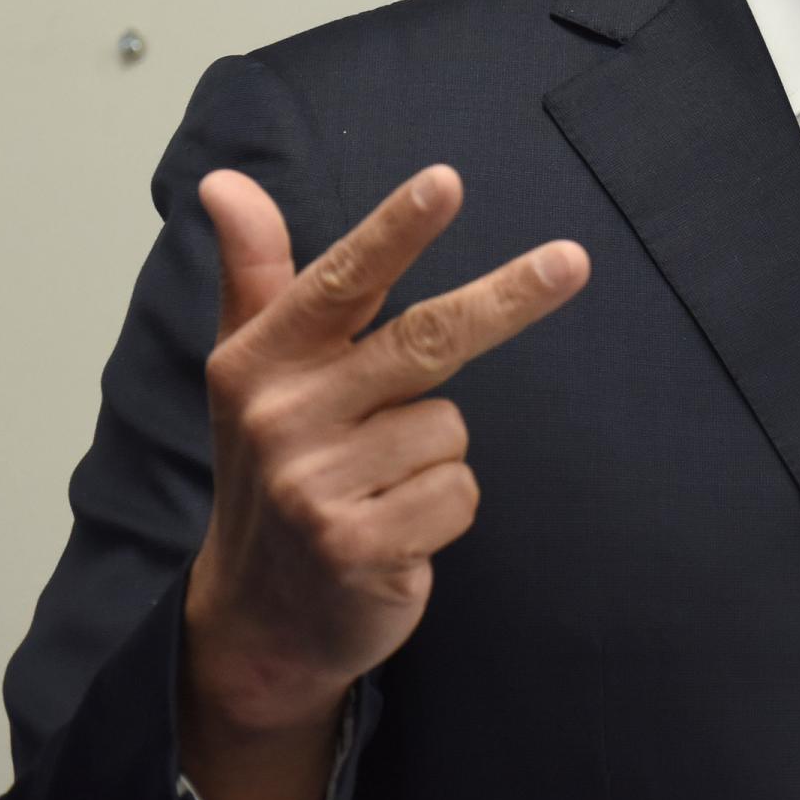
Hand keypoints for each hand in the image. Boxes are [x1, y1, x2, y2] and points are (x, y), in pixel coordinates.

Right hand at [178, 166, 588, 799]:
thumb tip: (225, 180)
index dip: (396, 230)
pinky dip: (444, 509)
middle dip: (508, 297)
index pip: (341, 281)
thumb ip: (255, 272)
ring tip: (382, 485)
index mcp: (261, 361)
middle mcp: (281, 417)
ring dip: (437, 455)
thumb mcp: (250, 370)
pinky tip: (395, 529)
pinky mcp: (357, 545)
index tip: (445, 182)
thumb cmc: (271, 470)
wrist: (259, 619)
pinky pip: (459, 492)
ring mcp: (315, 486)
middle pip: (427, 339)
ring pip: (451, 427)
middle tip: (574, 260)